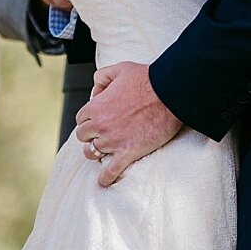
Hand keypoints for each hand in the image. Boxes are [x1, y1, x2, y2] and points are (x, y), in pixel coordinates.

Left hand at [73, 62, 183, 186]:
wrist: (169, 94)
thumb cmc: (147, 80)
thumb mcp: (120, 68)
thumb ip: (102, 76)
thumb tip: (95, 90)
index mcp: (97, 106)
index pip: (81, 118)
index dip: (88, 118)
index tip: (96, 118)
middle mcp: (101, 125)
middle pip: (83, 136)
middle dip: (89, 134)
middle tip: (99, 133)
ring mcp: (114, 141)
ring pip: (92, 153)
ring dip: (95, 152)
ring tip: (101, 151)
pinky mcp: (129, 152)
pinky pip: (111, 171)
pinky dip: (105, 178)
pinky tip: (103, 181)